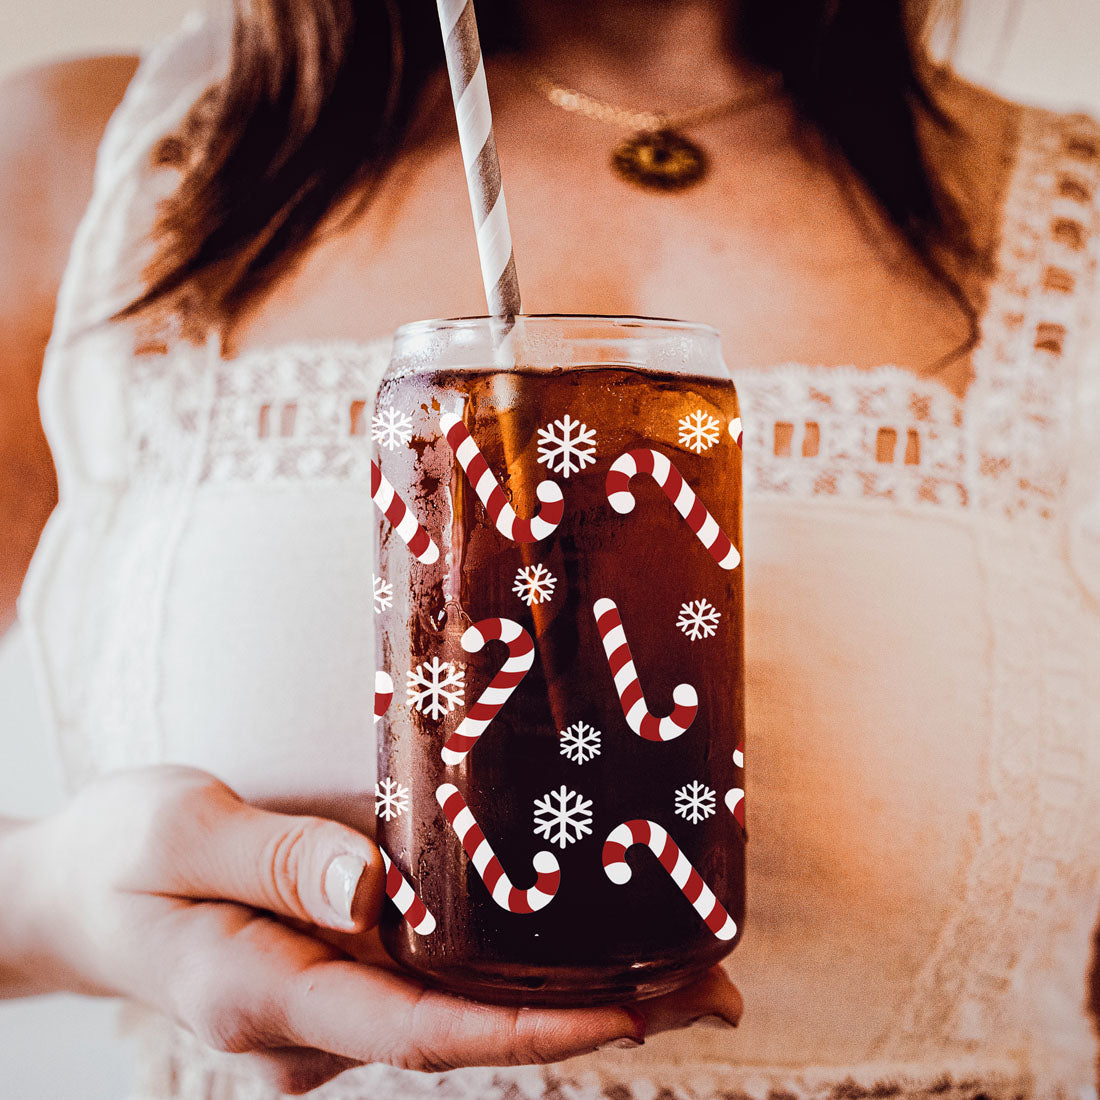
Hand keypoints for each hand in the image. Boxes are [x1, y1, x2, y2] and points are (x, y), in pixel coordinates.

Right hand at [18, 766, 741, 1093]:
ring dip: (575, 992)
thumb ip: (274, 856)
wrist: (76, 893)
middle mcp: (317, 1016)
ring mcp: (333, 998)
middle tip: (713, 989)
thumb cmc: (118, 859)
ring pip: (469, 1007)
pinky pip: (442, 977)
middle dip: (595, 1017)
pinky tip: (581, 940)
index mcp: (272, 994)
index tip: (630, 1013)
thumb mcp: (177, 832)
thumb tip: (375, 888)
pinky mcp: (342, 966)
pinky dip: (521, 967)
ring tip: (685, 968)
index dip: (532, 1029)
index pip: (424, 1030)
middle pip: (473, 1027)